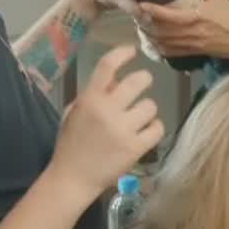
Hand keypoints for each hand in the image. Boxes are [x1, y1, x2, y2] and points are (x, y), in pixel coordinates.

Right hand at [48, 45, 164, 200]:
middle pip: (138, 81)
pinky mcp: (136, 147)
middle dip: (144, 80)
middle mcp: (107, 110)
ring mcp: (123, 129)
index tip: (132, 50)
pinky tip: (147, 132)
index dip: (122, 54)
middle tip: (143, 85)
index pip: (107, 66)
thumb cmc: (72, 143)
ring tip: (139, 119)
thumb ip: (94, 95)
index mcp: (89, 99)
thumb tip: (115, 80)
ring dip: (147, 111)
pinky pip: (157, 128)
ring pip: (151, 106)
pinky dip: (154, 128)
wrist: (73, 177)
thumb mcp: (75, 113)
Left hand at [137, 0, 228, 66]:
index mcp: (197, 17)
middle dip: (146, 24)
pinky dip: (161, 49)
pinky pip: (173, 53)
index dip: (152, 10)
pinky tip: (155, 42)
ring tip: (142, 27)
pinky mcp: (196, 53)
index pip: (168, 15)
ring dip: (151, 37)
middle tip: (138, 15)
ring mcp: (192, 45)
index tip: (141, 3)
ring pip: (164, 44)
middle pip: (161, 32)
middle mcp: (191, 34)